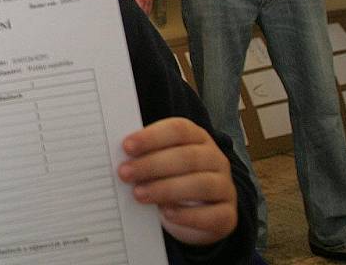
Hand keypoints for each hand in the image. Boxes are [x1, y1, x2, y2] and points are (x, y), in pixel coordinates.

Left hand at [118, 118, 237, 245]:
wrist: (199, 213)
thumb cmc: (171, 179)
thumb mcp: (160, 163)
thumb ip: (144, 155)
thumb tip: (117, 155)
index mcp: (197, 137)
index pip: (178, 130)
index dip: (152, 137)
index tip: (127, 146)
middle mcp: (215, 158)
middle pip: (186, 157)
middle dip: (152, 164)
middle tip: (125, 173)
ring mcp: (225, 186)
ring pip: (200, 184)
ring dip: (165, 189)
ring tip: (138, 194)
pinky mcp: (228, 215)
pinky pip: (211, 215)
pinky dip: (188, 215)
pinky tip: (166, 213)